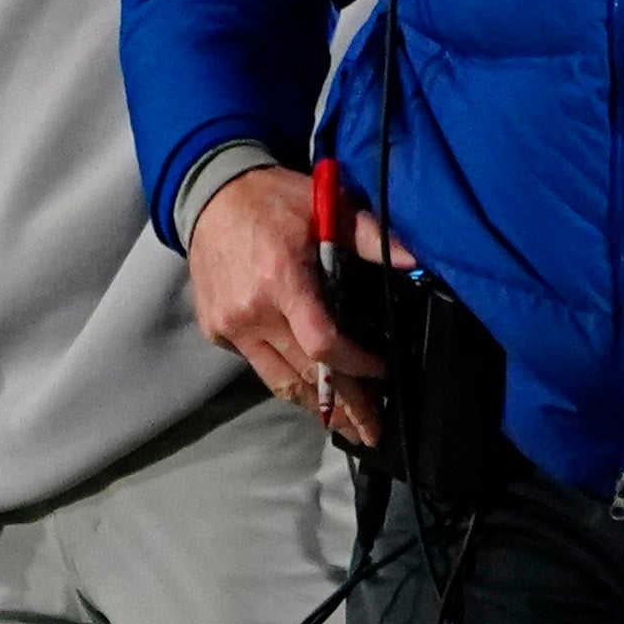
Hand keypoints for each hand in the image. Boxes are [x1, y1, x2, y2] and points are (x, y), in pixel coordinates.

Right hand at [187, 162, 388, 450]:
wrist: (209, 194)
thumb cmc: (272, 199)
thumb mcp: (325, 205)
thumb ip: (369, 236)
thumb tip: (415, 259)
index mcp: (282, 281)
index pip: (324, 345)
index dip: (357, 367)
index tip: (382, 374)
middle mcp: (252, 312)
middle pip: (306, 376)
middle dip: (345, 406)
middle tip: (373, 430)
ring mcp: (231, 326)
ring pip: (280, 382)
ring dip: (317, 407)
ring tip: (347, 428)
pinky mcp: (217, 331)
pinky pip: (259, 366)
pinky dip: (288, 380)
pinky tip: (311, 390)